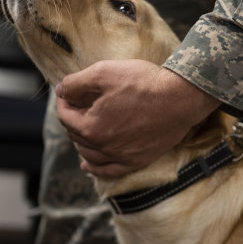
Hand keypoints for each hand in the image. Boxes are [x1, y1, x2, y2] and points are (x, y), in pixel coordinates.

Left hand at [55, 59, 219, 177]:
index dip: (63, 101)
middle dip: (73, 118)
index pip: (65, 116)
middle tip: (79, 104)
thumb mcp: (104, 72)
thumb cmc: (144, 83)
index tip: (68, 91)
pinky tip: (87, 165)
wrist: (181, 98)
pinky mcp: (137, 161)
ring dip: (80, 141)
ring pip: (89, 155)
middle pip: (76, 135)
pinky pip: (109, 171)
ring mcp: (121, 157)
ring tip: (81, 129)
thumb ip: (76, 83)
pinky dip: (95, 169)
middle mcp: (103, 147)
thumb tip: (61, 90)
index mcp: (91, 127)